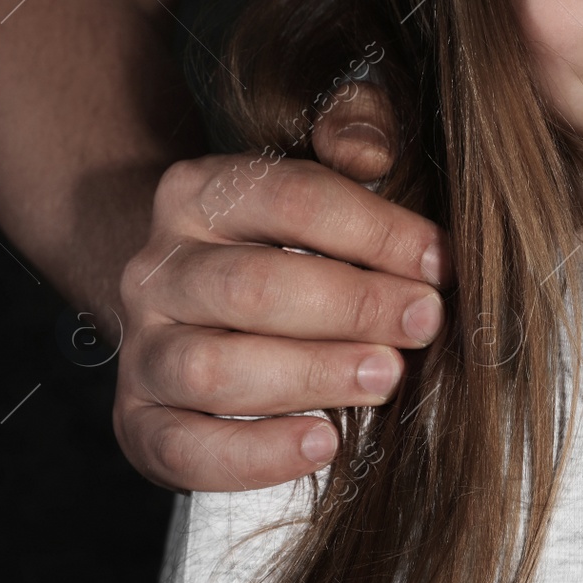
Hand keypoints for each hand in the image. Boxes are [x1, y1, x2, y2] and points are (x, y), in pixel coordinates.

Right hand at [115, 83, 451, 491]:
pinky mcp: (142, 422)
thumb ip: (355, 127)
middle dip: (352, 306)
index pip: (290, 199)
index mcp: (200, 192)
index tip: (441, 261)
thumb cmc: (290, 234)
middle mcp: (158, 268)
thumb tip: (368, 151)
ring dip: (311, 376)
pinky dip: (254, 455)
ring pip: (213, 369)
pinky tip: (324, 442)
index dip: (374, 230)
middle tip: (424, 322)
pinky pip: (184, 449)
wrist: (200, 297)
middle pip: (252, 287)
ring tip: (386, 377)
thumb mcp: (322, 162)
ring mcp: (144, 349)